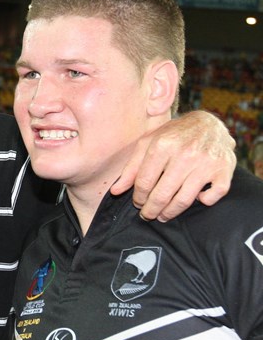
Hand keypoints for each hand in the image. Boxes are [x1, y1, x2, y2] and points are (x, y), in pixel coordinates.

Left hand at [110, 110, 234, 221]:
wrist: (209, 123)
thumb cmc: (173, 135)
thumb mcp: (147, 144)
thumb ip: (131, 168)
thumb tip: (116, 191)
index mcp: (162, 145)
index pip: (144, 182)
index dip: (138, 197)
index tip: (138, 203)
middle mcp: (185, 154)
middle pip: (162, 194)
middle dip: (151, 210)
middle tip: (147, 215)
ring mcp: (206, 162)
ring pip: (184, 199)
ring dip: (170, 212)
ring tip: (162, 216)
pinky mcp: (224, 168)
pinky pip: (215, 194)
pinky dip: (205, 201)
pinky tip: (196, 200)